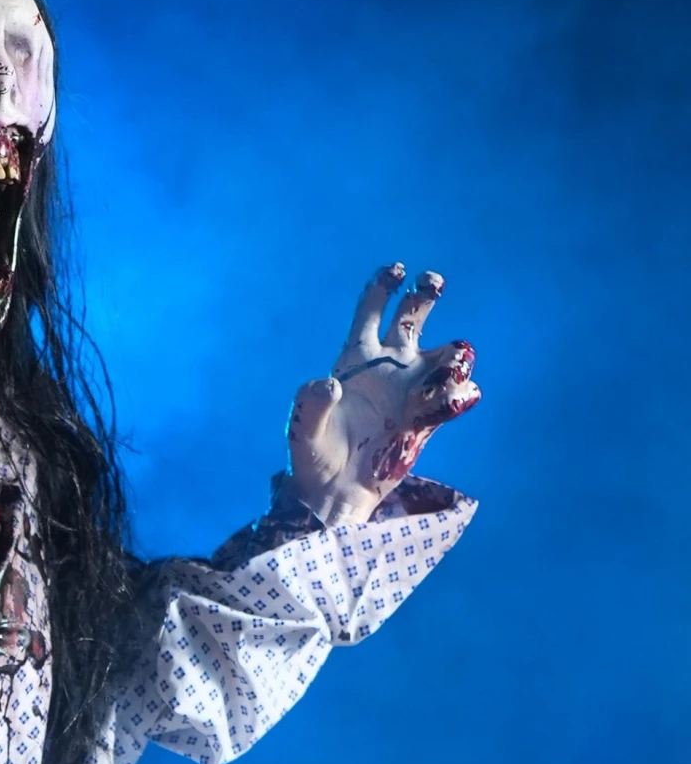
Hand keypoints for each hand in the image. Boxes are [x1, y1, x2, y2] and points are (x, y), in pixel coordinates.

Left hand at [287, 263, 479, 524]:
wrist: (335, 493)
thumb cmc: (313, 456)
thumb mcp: (303, 430)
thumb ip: (311, 404)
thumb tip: (330, 386)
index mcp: (356, 359)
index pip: (372, 311)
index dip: (384, 285)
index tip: (397, 270)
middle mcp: (388, 367)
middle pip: (412, 316)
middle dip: (424, 294)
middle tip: (432, 283)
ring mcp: (411, 391)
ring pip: (445, 353)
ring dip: (454, 352)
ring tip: (451, 366)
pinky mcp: (427, 419)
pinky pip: (456, 396)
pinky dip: (461, 393)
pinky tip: (454, 400)